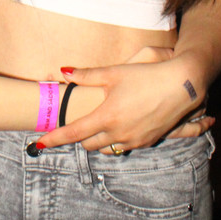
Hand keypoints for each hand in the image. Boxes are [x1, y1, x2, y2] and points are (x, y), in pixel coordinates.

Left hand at [39, 45, 213, 152]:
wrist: (182, 86)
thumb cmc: (146, 76)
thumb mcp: (114, 72)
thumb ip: (86, 75)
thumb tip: (63, 71)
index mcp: (107, 116)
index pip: (73, 132)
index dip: (54, 138)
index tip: (38, 144)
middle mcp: (119, 133)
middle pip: (88, 144)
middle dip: (80, 135)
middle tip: (77, 122)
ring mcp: (134, 140)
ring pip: (107, 148)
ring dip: (99, 139)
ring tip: (100, 122)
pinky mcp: (147, 142)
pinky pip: (124, 146)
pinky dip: (117, 138)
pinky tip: (121, 123)